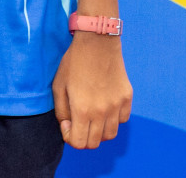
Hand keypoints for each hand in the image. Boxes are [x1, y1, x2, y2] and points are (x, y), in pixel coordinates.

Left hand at [52, 34, 132, 149]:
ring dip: (99, 130)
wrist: (97, 41)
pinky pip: (122, 120)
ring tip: (92, 115)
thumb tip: (68, 126)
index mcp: (82, 109)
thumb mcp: (58, 85)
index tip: (68, 123)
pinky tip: (105, 106)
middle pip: (95, 143)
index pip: (79, 143)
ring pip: (111, 134)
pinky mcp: (127, 98)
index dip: (70, 137)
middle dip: (83, 136)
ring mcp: (117, 105)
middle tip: (78, 121)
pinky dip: (114, 119)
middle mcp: (102, 112)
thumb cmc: (74, 62)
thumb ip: (61, 111)